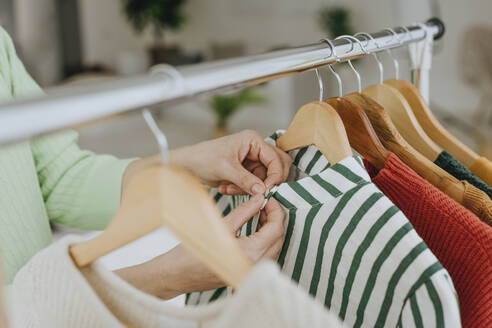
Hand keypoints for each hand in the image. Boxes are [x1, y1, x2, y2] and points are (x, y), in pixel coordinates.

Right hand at [116, 195, 284, 298]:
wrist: (176, 274)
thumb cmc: (192, 252)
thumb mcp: (221, 225)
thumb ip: (244, 211)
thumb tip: (260, 198)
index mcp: (251, 253)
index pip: (276, 228)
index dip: (275, 209)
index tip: (269, 197)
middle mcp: (255, 265)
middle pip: (278, 238)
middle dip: (275, 218)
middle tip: (264, 202)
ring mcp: (251, 271)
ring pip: (274, 247)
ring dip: (270, 229)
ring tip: (259, 212)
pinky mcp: (245, 272)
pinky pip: (265, 254)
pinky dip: (264, 239)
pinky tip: (255, 227)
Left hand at [170, 130, 291, 194]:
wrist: (188, 165)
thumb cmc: (203, 158)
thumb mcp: (225, 169)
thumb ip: (246, 180)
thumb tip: (263, 191)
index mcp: (253, 140)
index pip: (275, 158)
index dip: (275, 176)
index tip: (267, 190)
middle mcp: (256, 149)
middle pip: (276, 168)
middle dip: (264, 182)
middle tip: (255, 192)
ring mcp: (252, 161)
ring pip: (264, 180)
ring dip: (249, 188)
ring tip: (229, 187)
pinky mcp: (247, 172)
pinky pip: (254, 185)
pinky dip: (242, 190)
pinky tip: (226, 187)